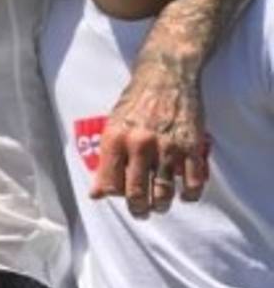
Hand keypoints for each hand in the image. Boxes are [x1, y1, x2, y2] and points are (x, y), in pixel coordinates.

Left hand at [92, 64, 207, 216]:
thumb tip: (96, 194)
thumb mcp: (112, 126)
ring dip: (161, 205)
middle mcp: (140, 145)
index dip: (114, 196)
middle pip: (136, 193)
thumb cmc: (135, 101)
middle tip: (141, 212)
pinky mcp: (192, 146)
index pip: (110, 184)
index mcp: (116, 140)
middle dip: (138, 209)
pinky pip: (192, 182)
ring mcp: (168, 147)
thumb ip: (105, 161)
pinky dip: (189, 194)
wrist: (166, 75)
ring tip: (160, 206)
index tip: (120, 198)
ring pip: (164, 192)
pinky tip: (185, 194)